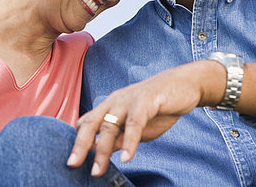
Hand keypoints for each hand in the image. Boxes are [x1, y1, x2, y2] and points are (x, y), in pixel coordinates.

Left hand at [67, 61, 225, 176]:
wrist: (183, 85)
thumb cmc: (157, 107)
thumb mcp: (136, 127)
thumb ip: (120, 137)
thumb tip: (104, 152)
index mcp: (109, 106)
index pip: (87, 123)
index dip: (77, 141)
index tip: (71, 160)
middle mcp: (114, 101)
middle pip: (91, 123)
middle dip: (80, 145)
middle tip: (72, 164)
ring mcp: (128, 100)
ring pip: (109, 126)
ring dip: (103, 150)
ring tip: (97, 170)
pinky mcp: (146, 101)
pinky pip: (134, 123)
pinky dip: (130, 141)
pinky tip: (127, 158)